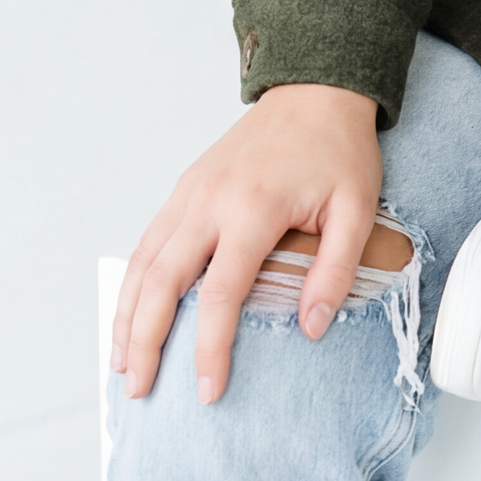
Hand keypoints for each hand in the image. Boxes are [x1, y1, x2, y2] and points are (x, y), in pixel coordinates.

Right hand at [110, 83, 383, 405]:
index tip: (208, 391)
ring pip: (145, 262)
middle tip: (139, 389)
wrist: (316, 90)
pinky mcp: (185, 187)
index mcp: (254, 209)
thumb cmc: (338, 151)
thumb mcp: (358, 208)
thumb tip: (311, 328)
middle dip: (145, 341)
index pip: (222, 294)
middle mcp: (210, 201)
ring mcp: (191, 192)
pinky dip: (133, 281)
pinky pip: (149, 240)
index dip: (210, 349)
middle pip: (163, 282)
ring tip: (122, 363)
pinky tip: (131, 312)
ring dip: (128, 315)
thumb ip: (336, 269)